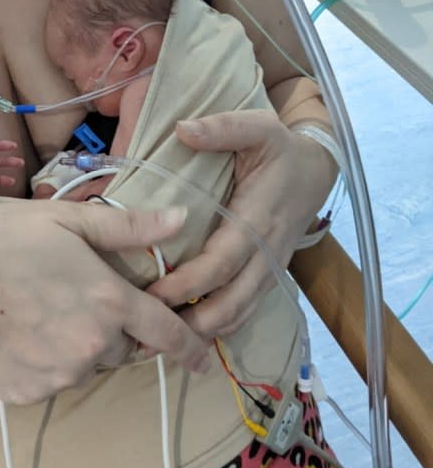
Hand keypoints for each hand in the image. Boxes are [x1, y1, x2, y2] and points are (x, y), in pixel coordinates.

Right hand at [0, 201, 210, 403]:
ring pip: (84, 363)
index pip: (167, 332)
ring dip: (76, 344)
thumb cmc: (0, 241)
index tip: (206, 359)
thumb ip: (128, 226)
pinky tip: (15, 332)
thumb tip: (181, 219)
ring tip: (36, 309)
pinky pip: (50, 379)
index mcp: (110, 302)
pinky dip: (42, 361)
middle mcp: (94, 346)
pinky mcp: (29, 393)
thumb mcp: (66, 220)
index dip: (191, 347)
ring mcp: (61, 375)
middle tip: (73, 296)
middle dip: (111, 327)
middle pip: (121, 346)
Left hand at [147, 109, 335, 338]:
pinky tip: (187, 333)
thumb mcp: (257, 126)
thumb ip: (222, 128)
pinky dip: (218, 326)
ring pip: (239, 313)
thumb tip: (182, 129)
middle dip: (193, 322)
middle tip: (151, 329)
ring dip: (204, 332)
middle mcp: (265, 252)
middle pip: (231, 302)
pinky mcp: (265, 275)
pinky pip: (244, 310)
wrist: (316, 169)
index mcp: (258, 219)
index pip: (221, 262)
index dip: (188, 283)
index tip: (153, 293)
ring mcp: (268, 268)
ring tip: (163, 340)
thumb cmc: (280, 149)